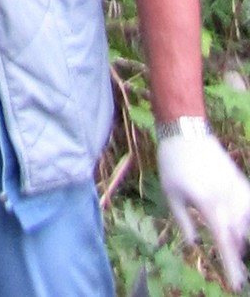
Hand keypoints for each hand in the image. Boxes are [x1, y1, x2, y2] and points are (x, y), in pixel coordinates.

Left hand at [160, 124, 249, 289]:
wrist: (186, 131)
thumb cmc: (173, 162)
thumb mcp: (171, 194)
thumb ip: (184, 221)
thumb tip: (194, 243)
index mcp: (209, 205)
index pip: (225, 243)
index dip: (232, 267)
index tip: (235, 285)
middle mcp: (228, 200)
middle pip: (239, 237)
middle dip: (238, 257)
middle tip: (237, 274)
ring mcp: (237, 189)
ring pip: (247, 225)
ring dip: (242, 240)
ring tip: (236, 250)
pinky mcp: (241, 181)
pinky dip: (249, 220)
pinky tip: (244, 227)